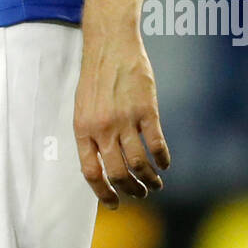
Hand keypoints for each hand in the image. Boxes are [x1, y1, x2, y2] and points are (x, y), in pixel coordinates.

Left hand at [74, 0, 170, 209]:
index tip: (114, 204)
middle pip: (117, 174)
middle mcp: (102, 128)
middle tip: (140, 194)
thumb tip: (101, 168)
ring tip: (155, 184)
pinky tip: (165, 163)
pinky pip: (156, 145)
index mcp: (82, 129)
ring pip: (138, 164)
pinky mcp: (146, 110)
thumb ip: (91, 136)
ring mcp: (125, 119)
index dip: (103, 193)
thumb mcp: (83, 107)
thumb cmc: (96, 77)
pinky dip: (162, 160)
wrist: (109, 43)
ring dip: (149, 181)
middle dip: (131, 191)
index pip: (91, 173)